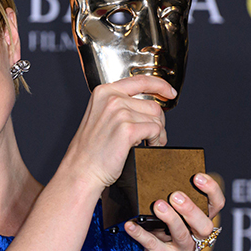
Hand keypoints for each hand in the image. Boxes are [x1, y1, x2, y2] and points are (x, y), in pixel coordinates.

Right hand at [62, 76, 174, 190]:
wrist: (81, 170)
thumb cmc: (90, 150)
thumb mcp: (100, 117)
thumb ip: (119, 105)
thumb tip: (146, 105)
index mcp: (104, 92)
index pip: (140, 80)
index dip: (160, 85)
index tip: (169, 92)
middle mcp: (111, 99)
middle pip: (152, 104)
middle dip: (158, 121)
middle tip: (154, 135)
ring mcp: (119, 113)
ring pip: (156, 118)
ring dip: (158, 133)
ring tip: (149, 143)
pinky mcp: (128, 129)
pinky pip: (155, 130)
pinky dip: (156, 140)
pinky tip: (147, 146)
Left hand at [124, 173, 224, 250]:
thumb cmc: (164, 247)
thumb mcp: (171, 227)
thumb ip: (171, 210)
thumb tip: (154, 182)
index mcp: (200, 226)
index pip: (216, 206)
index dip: (211, 191)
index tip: (198, 176)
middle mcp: (197, 240)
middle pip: (204, 224)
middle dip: (191, 208)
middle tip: (176, 195)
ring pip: (182, 235)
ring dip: (171, 219)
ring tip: (158, 205)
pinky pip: (153, 245)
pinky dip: (140, 234)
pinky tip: (130, 225)